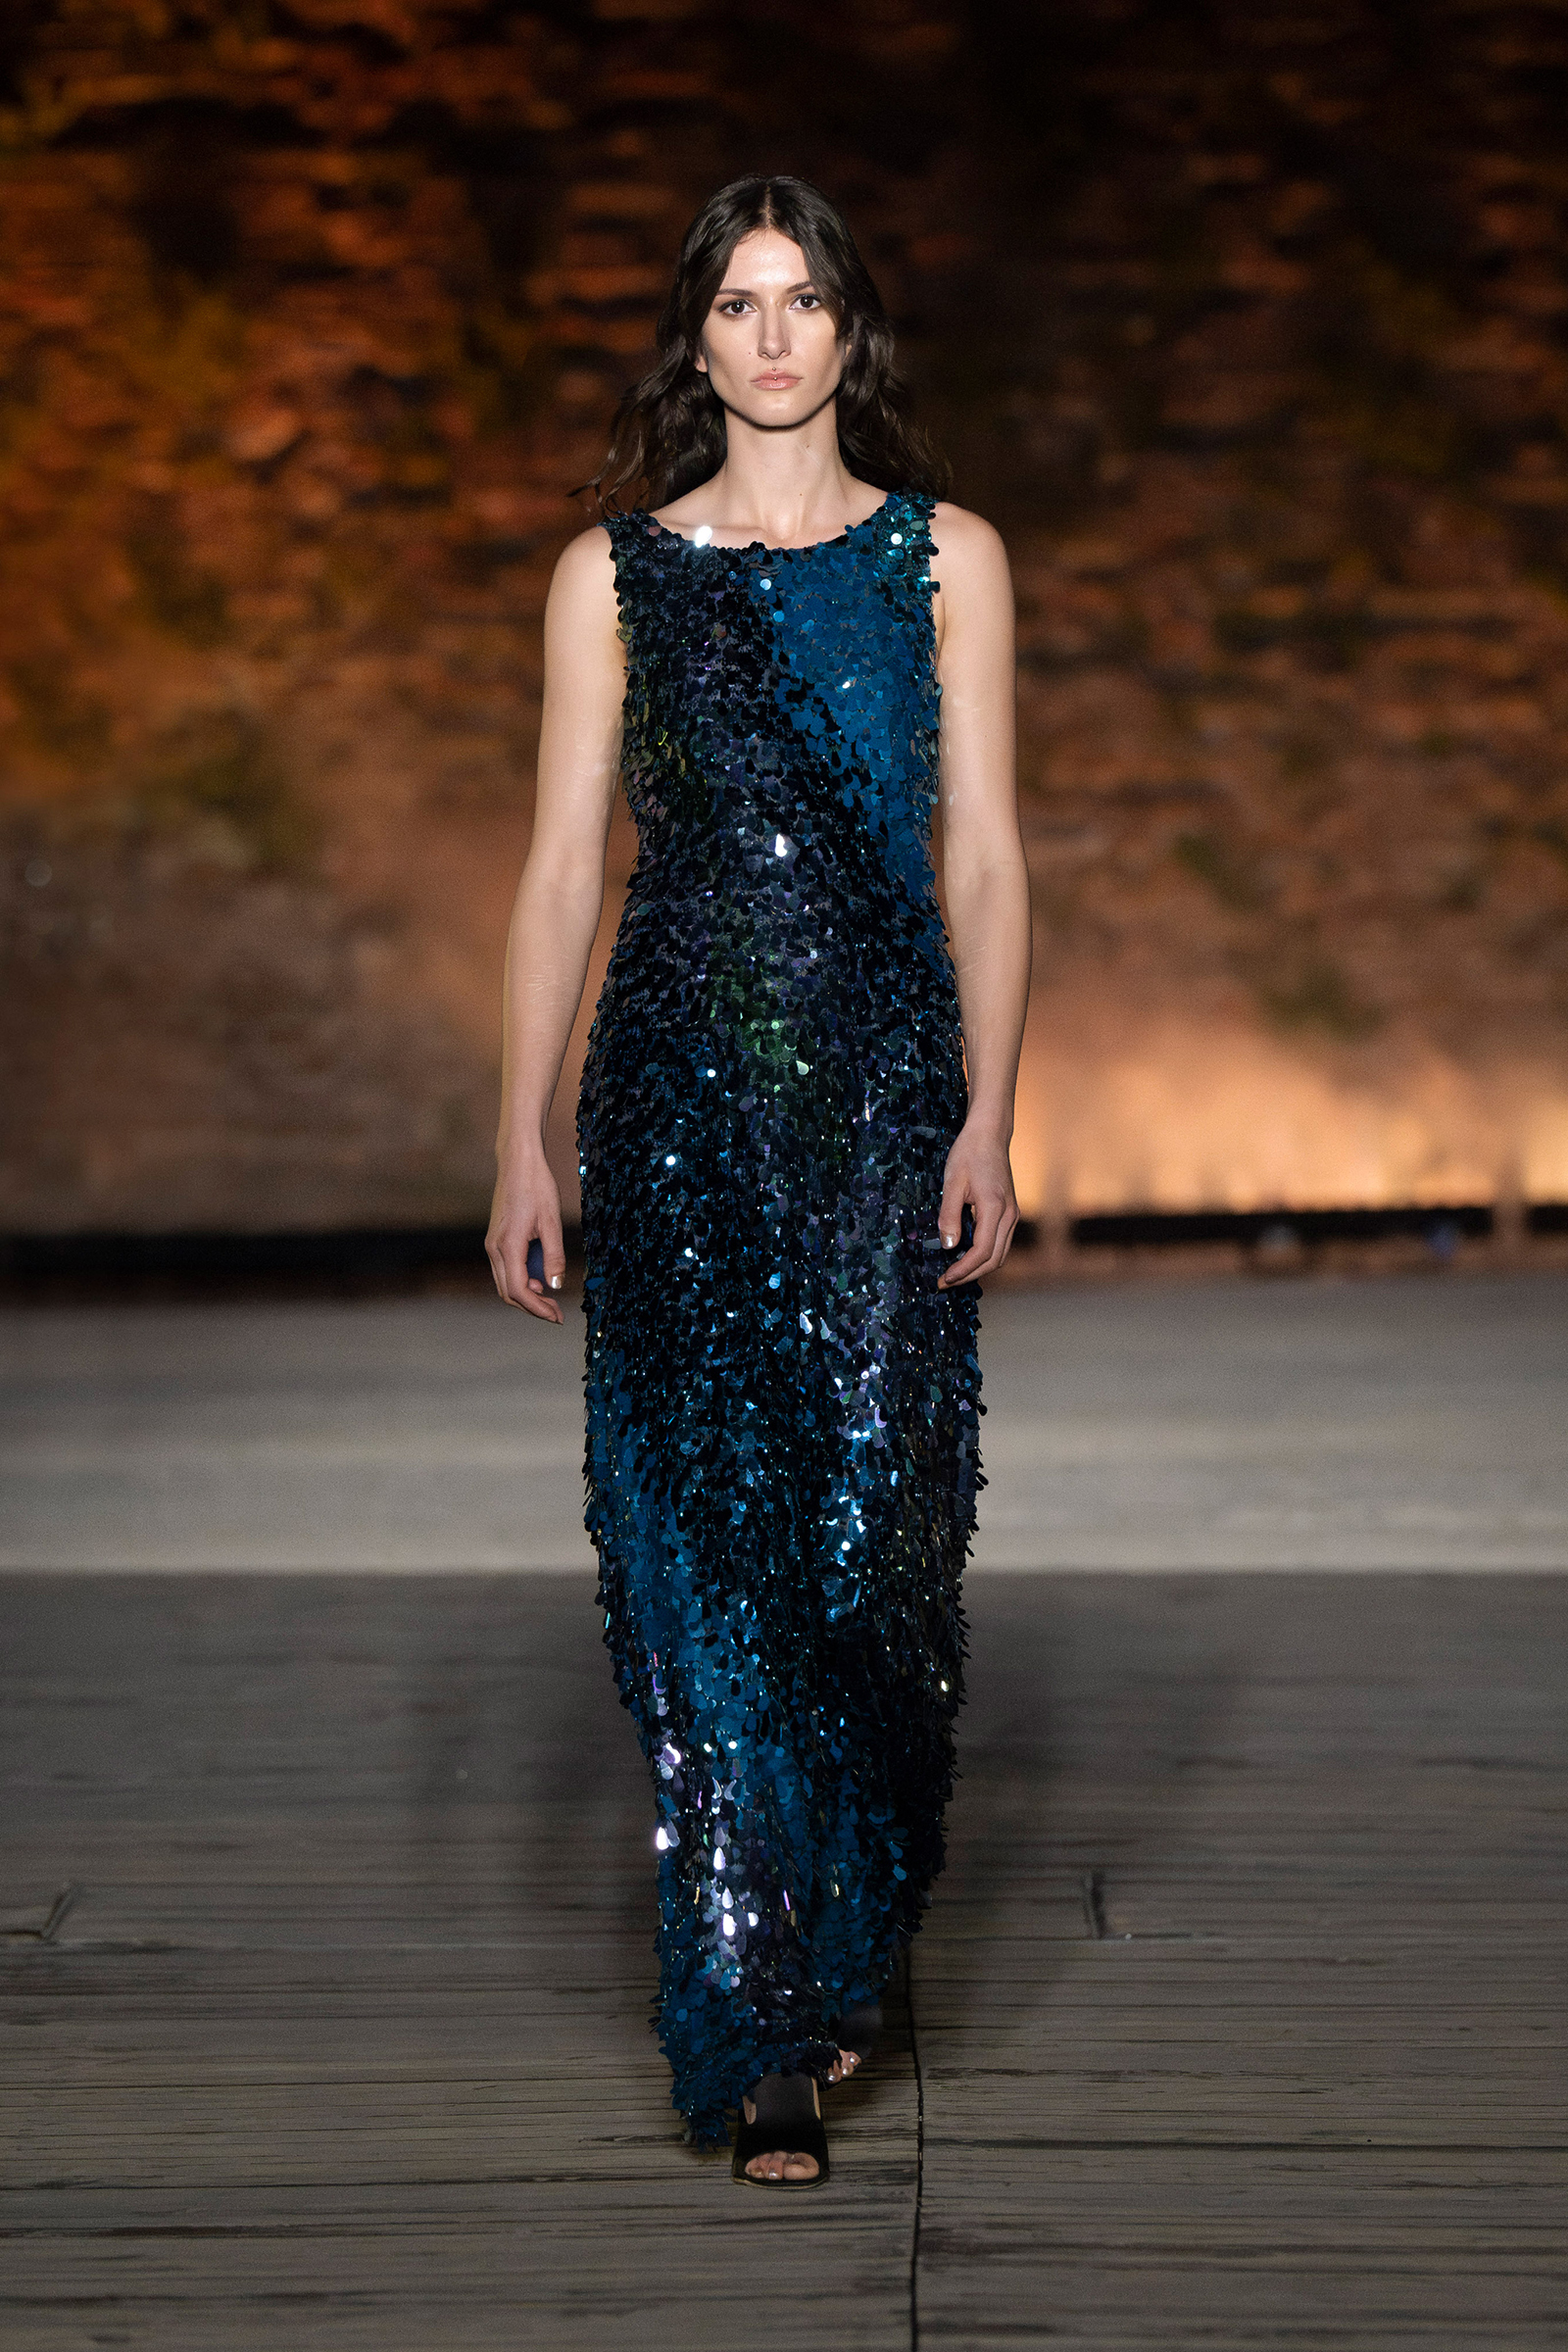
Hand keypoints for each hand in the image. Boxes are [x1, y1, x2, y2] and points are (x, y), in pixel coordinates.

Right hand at [487, 1151, 567, 1323]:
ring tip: (551, 1297)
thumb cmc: (536, 1186)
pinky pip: (506, 1269)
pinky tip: (540, 1277)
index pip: (519, 1291)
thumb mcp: (552, 1222)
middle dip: (532, 1307)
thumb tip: (555, 1285)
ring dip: (527, 1295)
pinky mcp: (496, 1239)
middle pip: (508, 1293)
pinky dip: (522, 1280)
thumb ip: (554, 1256)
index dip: (538, 1309)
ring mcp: (492, 1244)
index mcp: (508, 1246)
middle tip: (557, 1312)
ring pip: (505, 1283)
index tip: (556, 1316)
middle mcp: (494, 1248)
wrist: (518, 1161)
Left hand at [936, 1121, 1018, 1287]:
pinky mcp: (1009, 1213)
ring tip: (953, 1273)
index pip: (982, 1251)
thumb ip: (950, 1216)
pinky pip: (999, 1243)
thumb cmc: (969, 1153)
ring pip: (999, 1254)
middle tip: (945, 1282)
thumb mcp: (952, 1182)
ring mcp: (1012, 1215)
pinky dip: (984, 1256)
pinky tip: (965, 1256)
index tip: (944, 1279)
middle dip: (969, 1275)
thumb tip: (948, 1246)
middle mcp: (1009, 1216)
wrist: (990, 1134)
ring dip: (977, 1268)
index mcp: (996, 1208)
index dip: (963, 1270)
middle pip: (994, 1259)